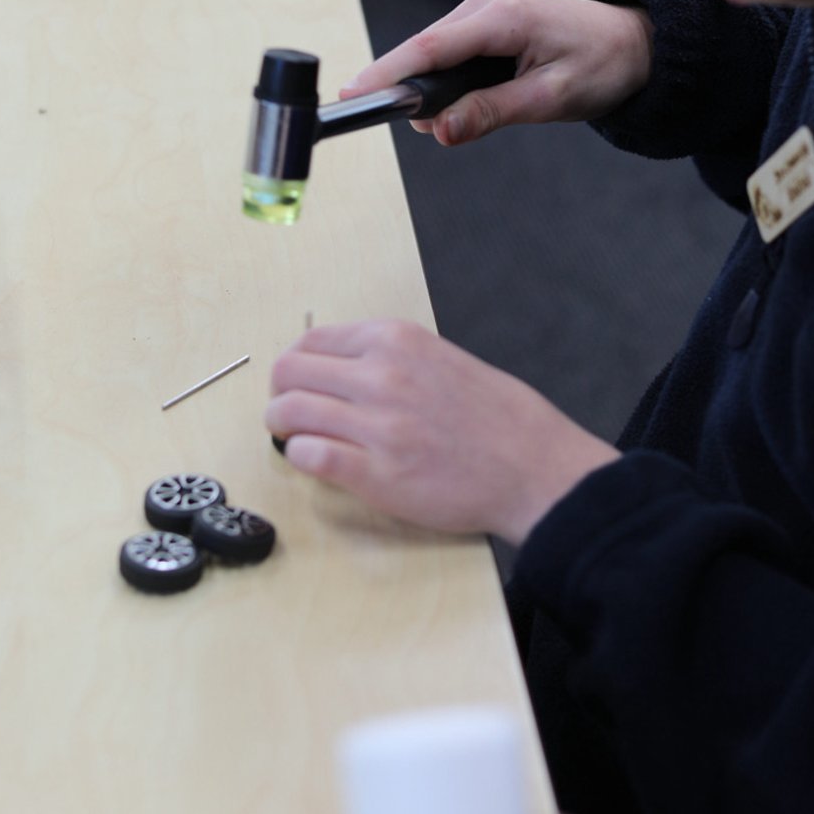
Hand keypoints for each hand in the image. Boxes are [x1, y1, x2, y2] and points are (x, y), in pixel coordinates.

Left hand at [266, 320, 614, 545]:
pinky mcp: (376, 474)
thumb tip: (337, 370)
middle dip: (280, 394)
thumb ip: (389, 358)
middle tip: (289, 413)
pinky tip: (315, 461)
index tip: (299, 383)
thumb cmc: (496, 417)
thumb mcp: (441, 357)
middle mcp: (381, 374)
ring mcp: (377, 425)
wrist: (533, 467)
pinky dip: (301, 457)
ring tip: (295, 439)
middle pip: (289, 373)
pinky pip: (309, 456)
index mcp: (396, 340)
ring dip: (282, 427)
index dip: (295, 365)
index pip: (310, 340)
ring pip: (289, 413)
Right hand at [343, 0, 653, 149]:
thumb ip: (492, 113)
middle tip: (436, 131)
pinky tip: (473, 97)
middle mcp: (483, 4)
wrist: (634, 40)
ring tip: (478, 112)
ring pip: (432, 55)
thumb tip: (441, 130)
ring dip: (436, 89)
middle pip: (423, 52)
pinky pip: (448, 52)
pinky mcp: (483, 19)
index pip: (428, 48)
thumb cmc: (602, 64)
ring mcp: (481, 8)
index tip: (351, 96)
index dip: (386, 73)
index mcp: (501, 17)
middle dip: (415, 93)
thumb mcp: (551, 98)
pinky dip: (448, 79)